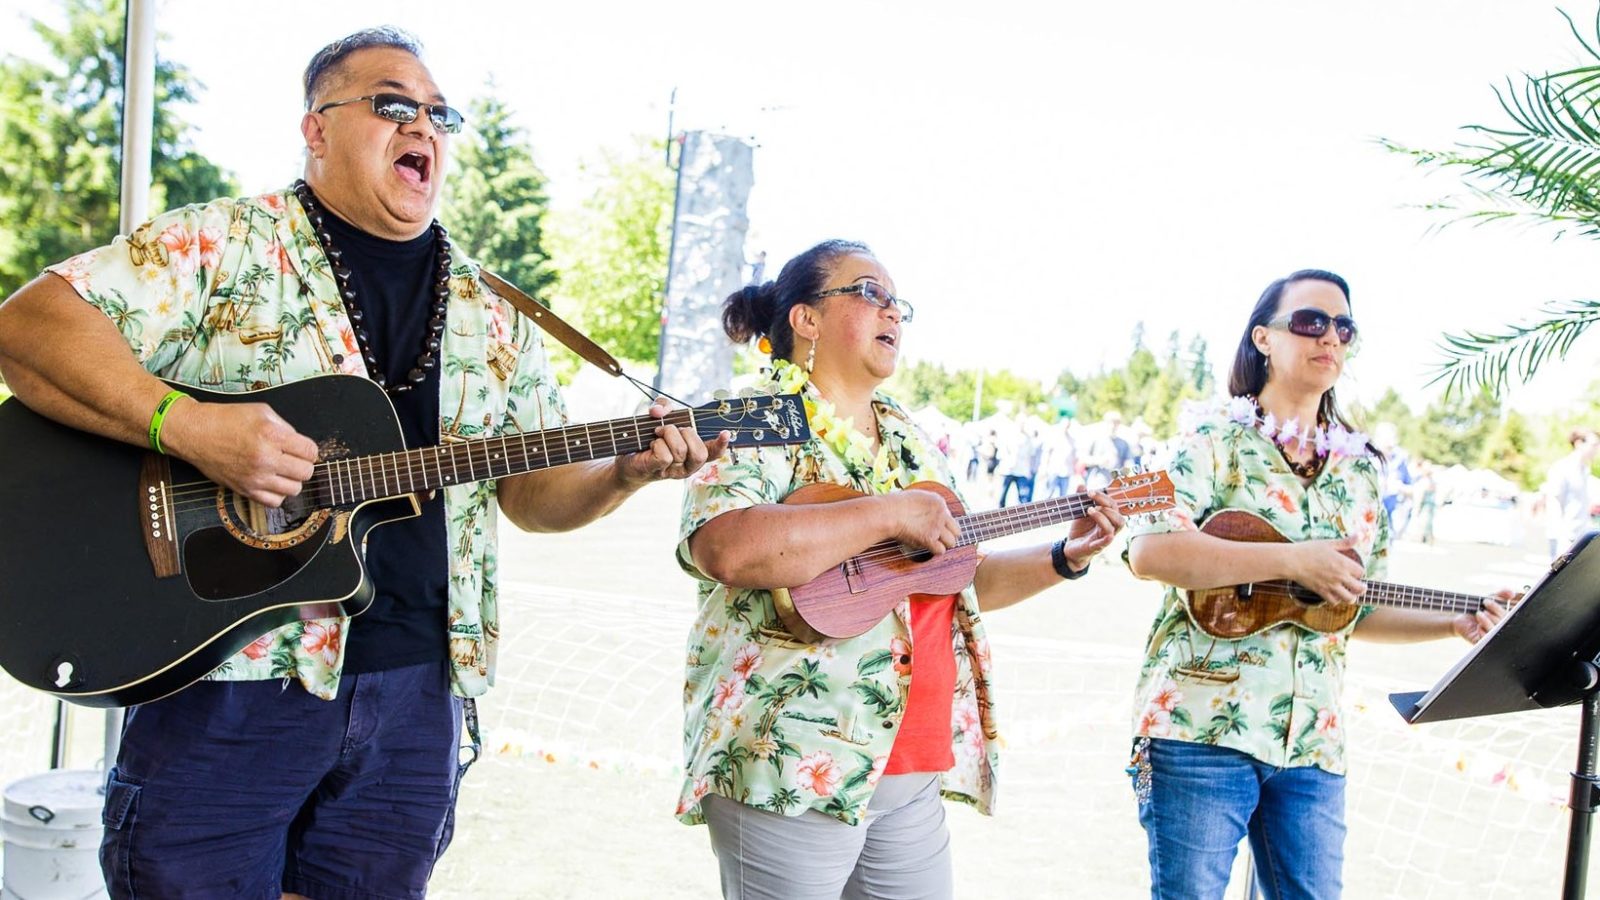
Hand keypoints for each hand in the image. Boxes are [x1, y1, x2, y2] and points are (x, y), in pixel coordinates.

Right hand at [161, 399, 319, 507]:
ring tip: (282, 470)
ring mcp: (255, 477)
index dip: (309, 449)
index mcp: (272, 436)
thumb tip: (300, 443)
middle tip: (293, 459)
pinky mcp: (245, 490)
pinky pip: (274, 502)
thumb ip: (285, 427)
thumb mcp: (261, 411)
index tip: (302, 448)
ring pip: (294, 490)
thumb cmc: (226, 419)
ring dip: (292, 480)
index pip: (310, 451)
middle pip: (306, 472)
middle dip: (303, 464)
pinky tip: (272, 482)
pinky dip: (277, 494)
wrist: (195, 433)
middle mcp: (265, 459)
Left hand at [616, 397, 729, 485]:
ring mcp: (673, 471)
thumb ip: (664, 405)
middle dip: (686, 433)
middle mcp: (687, 465)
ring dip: (667, 434)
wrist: (625, 455)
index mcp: (693, 452)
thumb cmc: (646, 436)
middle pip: (699, 452)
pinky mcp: (658, 471)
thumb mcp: (658, 415)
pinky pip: (665, 456)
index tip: (725, 432)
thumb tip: (659, 412)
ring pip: (680, 450)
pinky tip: (650, 444)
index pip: (714, 453)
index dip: (721, 444)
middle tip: (670, 429)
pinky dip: (656, 443)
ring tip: (657, 434)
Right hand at [885, 490, 960, 555]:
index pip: (949, 516)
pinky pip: (941, 550)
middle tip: (939, 537)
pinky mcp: (929, 538)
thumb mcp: (916, 497)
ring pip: (951, 542)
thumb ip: (926, 505)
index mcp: (939, 501)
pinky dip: (935, 551)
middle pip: (957, 530)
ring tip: (933, 543)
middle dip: (949, 535)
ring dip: (943, 544)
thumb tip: (927, 513)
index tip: (932, 525)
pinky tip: (928, 547)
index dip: (941, 522)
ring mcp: (937, 527)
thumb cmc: (896, 505)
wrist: (890, 512)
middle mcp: (941, 513)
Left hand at [1059, 490, 1125, 569]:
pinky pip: (1106, 542)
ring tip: (1089, 510)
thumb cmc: (1079, 530)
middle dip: (1106, 504)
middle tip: (1091, 497)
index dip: (1104, 497)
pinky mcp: (1097, 547)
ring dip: (1103, 516)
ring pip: (1114, 527)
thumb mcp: (1079, 513)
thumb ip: (1081, 499)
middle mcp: (1110, 528)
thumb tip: (1081, 484)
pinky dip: (1106, 537)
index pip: (1113, 506)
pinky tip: (1103, 531)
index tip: (1090, 491)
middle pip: (1118, 516)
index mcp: (1108, 519)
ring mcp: (1105, 538)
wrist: (1070, 548)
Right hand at [1288, 536, 1366, 605]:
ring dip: (1351, 597)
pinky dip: (1336, 600)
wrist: (1291, 561)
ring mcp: (1331, 585)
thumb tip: (1359, 535)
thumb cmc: (1308, 550)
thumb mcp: (1328, 543)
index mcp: (1344, 563)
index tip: (1356, 571)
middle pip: (1360, 588)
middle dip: (1361, 588)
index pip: (1361, 572)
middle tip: (1360, 587)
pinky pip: (1334, 601)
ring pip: (1349, 598)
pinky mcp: (1321, 592)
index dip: (1360, 572)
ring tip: (1349, 593)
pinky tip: (1334, 595)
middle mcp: (1340, 576)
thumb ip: (1345, 542)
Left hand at [1453, 590, 1514, 643]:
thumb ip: (1501, 595)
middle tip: (1483, 608)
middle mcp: (1502, 629)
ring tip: (1479, 614)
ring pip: (1496, 632)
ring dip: (1487, 621)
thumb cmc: (1477, 609)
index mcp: (1506, 619)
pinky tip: (1478, 626)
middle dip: (1493, 614)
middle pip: (1504, 623)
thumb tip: (1511, 592)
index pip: (1509, 616)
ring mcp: (1493, 637)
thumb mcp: (1489, 599)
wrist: (1460, 619)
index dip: (1498, 609)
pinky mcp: (1484, 643)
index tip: (1486, 601)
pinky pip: (1488, 640)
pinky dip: (1483, 632)